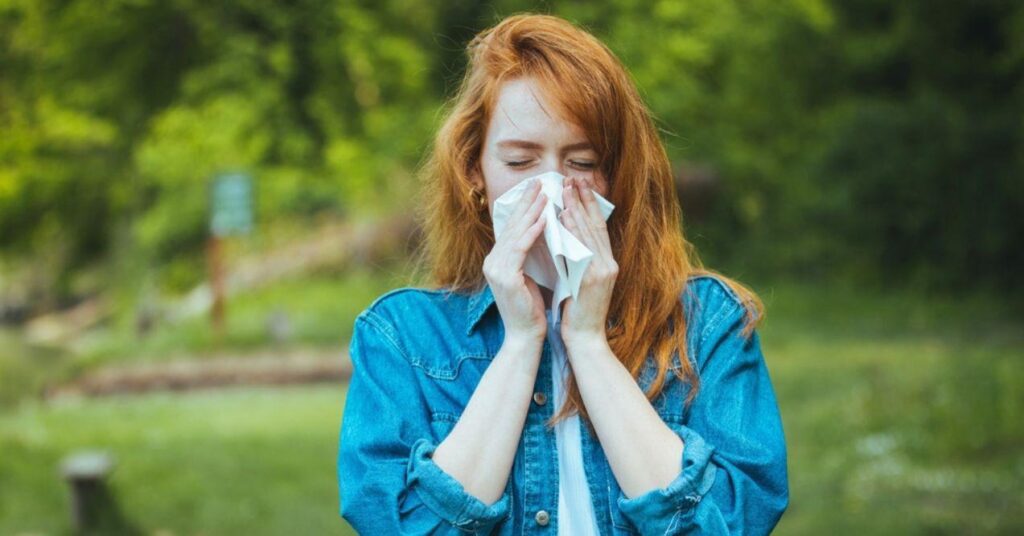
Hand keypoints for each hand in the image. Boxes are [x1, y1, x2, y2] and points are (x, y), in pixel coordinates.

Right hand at [483, 180, 548, 344]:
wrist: (525, 337)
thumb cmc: (533, 308)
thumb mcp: (531, 275)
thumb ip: (531, 255)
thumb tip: (544, 231)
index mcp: (497, 260)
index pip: (511, 227)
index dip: (524, 207)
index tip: (537, 189)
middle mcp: (492, 261)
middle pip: (511, 225)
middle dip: (527, 202)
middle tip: (540, 182)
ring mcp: (496, 268)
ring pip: (516, 233)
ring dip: (532, 211)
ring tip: (545, 193)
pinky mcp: (505, 276)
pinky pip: (521, 248)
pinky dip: (533, 231)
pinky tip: (544, 218)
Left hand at [558, 176, 617, 345]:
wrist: (585, 338)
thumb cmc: (579, 312)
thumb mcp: (581, 281)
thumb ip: (578, 260)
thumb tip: (565, 236)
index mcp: (607, 263)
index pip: (598, 228)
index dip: (589, 205)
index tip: (580, 186)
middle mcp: (609, 264)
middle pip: (596, 225)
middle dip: (584, 200)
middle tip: (573, 178)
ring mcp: (603, 270)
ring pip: (589, 232)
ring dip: (577, 208)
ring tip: (566, 189)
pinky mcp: (593, 278)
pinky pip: (581, 248)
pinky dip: (572, 231)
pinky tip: (563, 216)